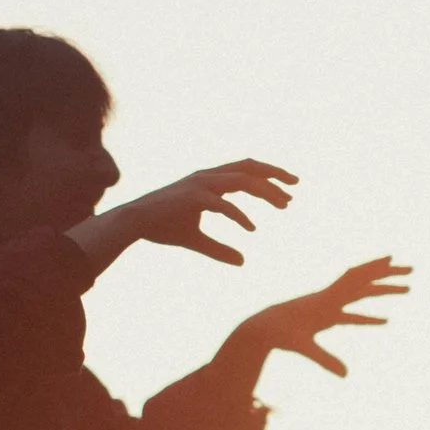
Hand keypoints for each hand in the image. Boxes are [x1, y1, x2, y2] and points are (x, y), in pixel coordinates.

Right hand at [70, 157, 296, 272]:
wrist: (133, 223)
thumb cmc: (163, 227)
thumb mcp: (196, 240)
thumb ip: (219, 249)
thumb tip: (243, 261)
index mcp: (209, 180)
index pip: (246, 170)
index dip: (270, 175)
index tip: (291, 187)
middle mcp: (207, 176)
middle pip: (249, 168)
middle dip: (275, 175)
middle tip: (296, 188)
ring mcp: (200, 184)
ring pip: (241, 181)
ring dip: (265, 192)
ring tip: (284, 206)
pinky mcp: (192, 197)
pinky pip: (222, 203)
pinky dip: (239, 214)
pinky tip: (252, 228)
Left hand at [227, 255, 410, 380]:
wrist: (261, 330)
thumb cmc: (279, 336)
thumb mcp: (303, 347)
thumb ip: (325, 360)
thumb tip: (346, 375)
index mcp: (327, 299)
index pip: (354, 279)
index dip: (373, 268)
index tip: (392, 258)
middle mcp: (330, 298)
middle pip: (364, 282)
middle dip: (388, 276)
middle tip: (412, 270)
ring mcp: (329, 306)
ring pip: (361, 295)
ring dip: (384, 291)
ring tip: (407, 289)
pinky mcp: (327, 318)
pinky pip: (354, 314)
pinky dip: (370, 316)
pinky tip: (385, 321)